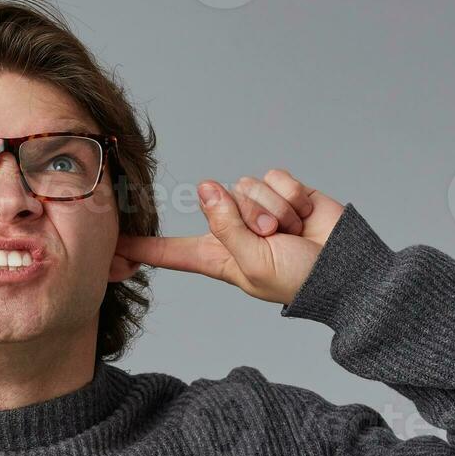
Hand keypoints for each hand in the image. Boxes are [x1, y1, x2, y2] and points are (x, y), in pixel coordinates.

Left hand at [115, 169, 343, 305]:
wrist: (344, 268)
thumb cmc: (298, 279)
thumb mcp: (254, 264)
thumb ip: (227, 227)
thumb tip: (207, 188)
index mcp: (217, 256)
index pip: (170, 251)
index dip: (141, 247)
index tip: (109, 246)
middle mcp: (232, 229)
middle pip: (217, 203)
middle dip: (248, 217)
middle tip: (272, 238)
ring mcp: (256, 209)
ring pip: (246, 186)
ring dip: (273, 208)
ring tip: (290, 231)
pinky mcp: (281, 191)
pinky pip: (275, 177)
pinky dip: (291, 196)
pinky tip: (303, 215)